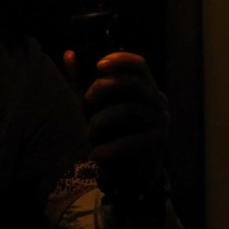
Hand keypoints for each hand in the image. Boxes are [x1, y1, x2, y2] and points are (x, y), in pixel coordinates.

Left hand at [64, 50, 169, 202]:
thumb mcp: (94, 106)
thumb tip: (68, 54)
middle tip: (87, 98)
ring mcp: (160, 121)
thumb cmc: (111, 133)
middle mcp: (157, 100)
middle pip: (133, 83)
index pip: (139, 63)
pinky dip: (107, 148)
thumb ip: (81, 82)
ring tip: (87, 133)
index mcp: (143, 87)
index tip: (99, 65)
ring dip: (100, 121)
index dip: (120, 59)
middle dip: (105, 87)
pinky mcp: (158, 143)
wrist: (129, 174)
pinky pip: (130, 140)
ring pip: (128, 110)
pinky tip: (95, 155)